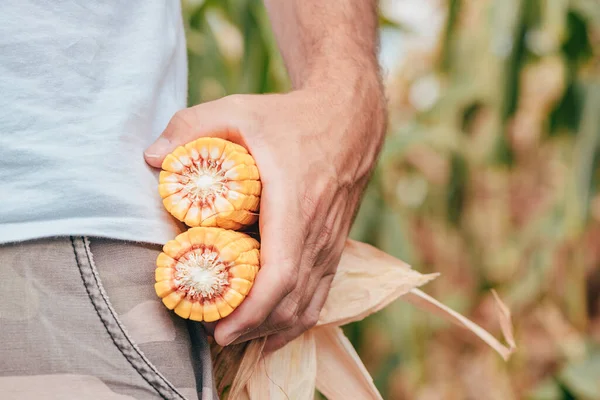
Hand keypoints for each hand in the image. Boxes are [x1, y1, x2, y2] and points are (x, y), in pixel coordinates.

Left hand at [144, 77, 385, 351]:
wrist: (349, 121)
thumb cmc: (292, 117)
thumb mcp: (239, 110)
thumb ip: (191, 126)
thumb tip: (150, 158)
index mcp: (295, 203)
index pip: (280, 274)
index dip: (251, 311)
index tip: (219, 330)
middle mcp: (318, 232)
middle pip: (292, 302)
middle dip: (254, 329)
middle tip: (215, 334)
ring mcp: (331, 243)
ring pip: (308, 306)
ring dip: (273, 329)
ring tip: (238, 335)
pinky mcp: (335, 247)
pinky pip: (320, 296)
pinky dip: (295, 320)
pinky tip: (272, 330)